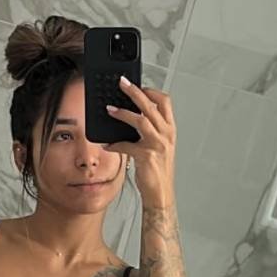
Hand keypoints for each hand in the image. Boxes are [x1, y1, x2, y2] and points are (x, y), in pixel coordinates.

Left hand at [104, 77, 176, 205]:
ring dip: (122, 113)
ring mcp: (158, 145)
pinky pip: (126, 145)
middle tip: (122, 83)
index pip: (165, 102)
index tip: (139, 85)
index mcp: (170, 130)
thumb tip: (132, 117)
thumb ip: (150, 131)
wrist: (161, 193)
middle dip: (135, 91)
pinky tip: (106, 144)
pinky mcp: (146, 156)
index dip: (151, 91)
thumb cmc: (158, 171)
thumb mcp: (158, 147)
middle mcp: (166, 135)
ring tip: (109, 109)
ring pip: (141, 120)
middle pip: (151, 105)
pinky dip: (114, 144)